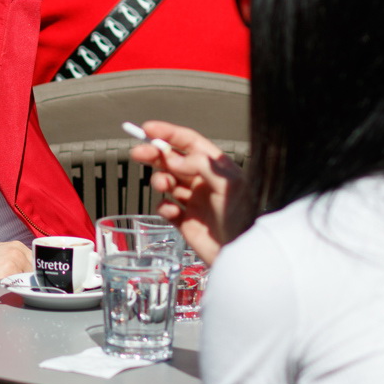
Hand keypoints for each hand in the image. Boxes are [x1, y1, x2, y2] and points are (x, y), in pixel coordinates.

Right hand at [128, 121, 247, 264]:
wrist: (243, 253)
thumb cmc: (245, 218)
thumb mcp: (229, 184)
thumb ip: (201, 165)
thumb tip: (173, 158)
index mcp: (216, 168)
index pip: (189, 143)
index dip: (168, 134)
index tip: (147, 129)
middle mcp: (203, 181)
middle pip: (173, 160)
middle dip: (155, 154)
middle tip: (138, 153)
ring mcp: (194, 201)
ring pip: (167, 182)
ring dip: (159, 180)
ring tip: (163, 186)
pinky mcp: (186, 222)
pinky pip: (166, 209)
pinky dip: (163, 207)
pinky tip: (170, 211)